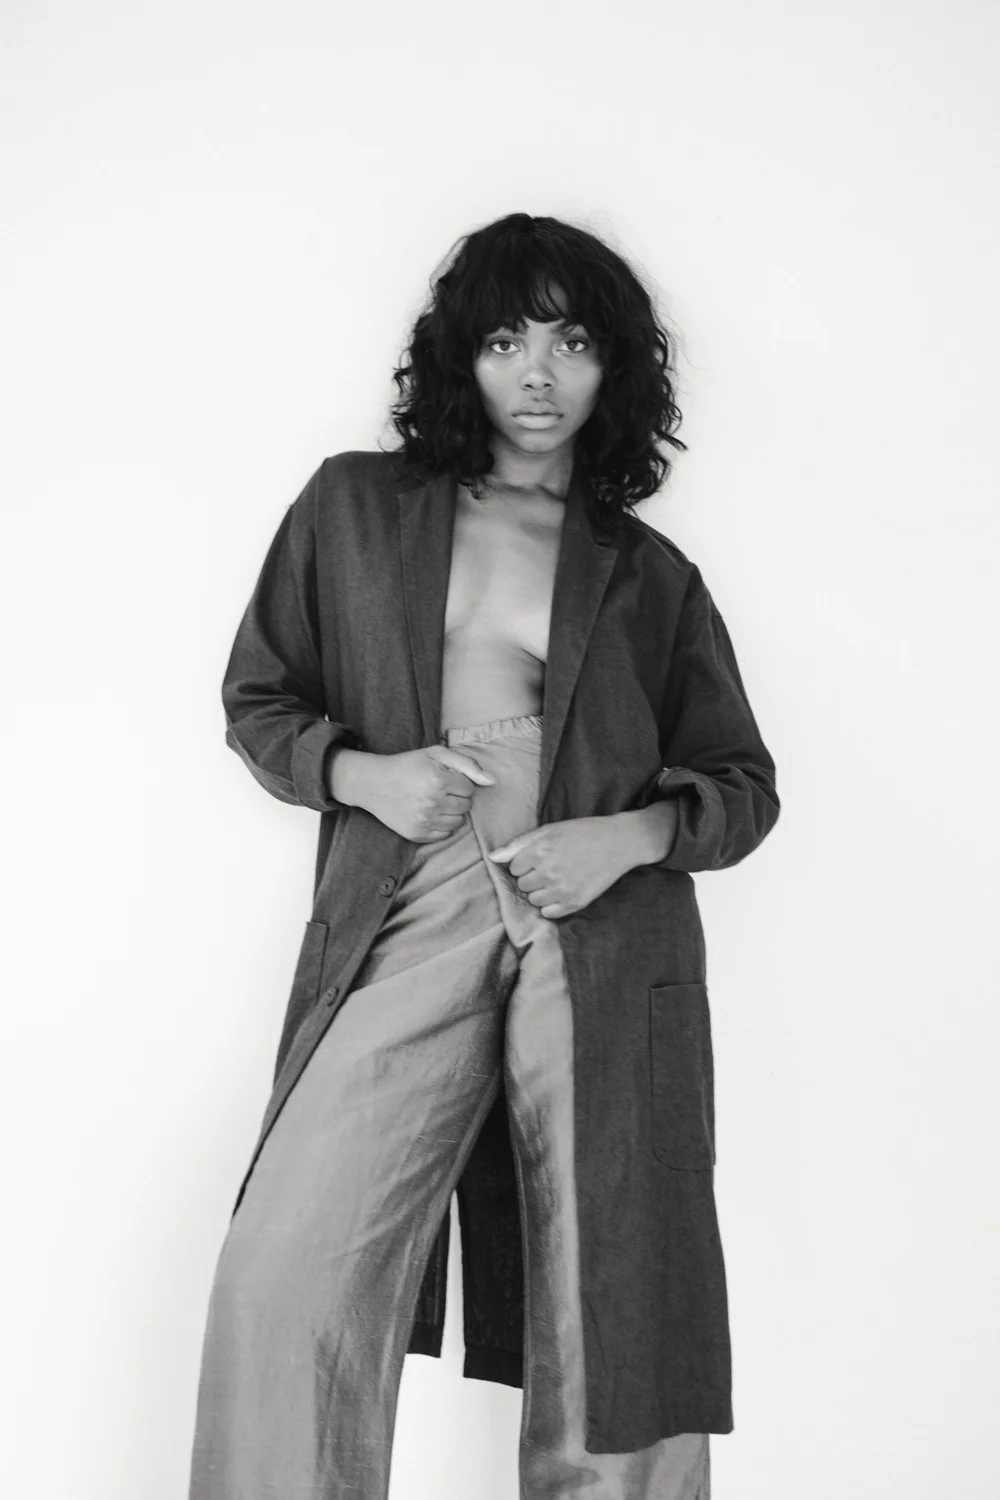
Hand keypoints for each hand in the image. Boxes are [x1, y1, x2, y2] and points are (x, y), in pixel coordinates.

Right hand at [346, 745, 494, 842]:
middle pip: (466, 806)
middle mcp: (432, 802)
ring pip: (458, 822)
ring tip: (434, 801)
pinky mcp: (417, 835)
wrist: (373, 784)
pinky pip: (445, 835)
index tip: (445, 778)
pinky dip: (441, 825)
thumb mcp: (436, 754)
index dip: (460, 782)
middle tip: (439, 789)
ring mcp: (424, 821)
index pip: (470, 788)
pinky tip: (428, 813)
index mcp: (439, 780)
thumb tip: (492, 782)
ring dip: (451, 812)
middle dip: (457, 797)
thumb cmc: (408, 765)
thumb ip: (468, 764)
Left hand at [487, 814, 641, 918]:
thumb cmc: (583, 832)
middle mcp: (549, 873)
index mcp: (540, 851)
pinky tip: (563, 890)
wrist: (618, 843)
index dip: (524, 862)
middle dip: (531, 877)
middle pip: (522, 885)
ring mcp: (562, 890)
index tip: (539, 856)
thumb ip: (519, 844)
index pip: (514, 868)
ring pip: (533, 900)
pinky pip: (548, 913)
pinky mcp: (575, 903)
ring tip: (557, 878)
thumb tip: (492, 857)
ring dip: (540, 891)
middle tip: (550, 866)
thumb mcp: (550, 829)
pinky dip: (552, 905)